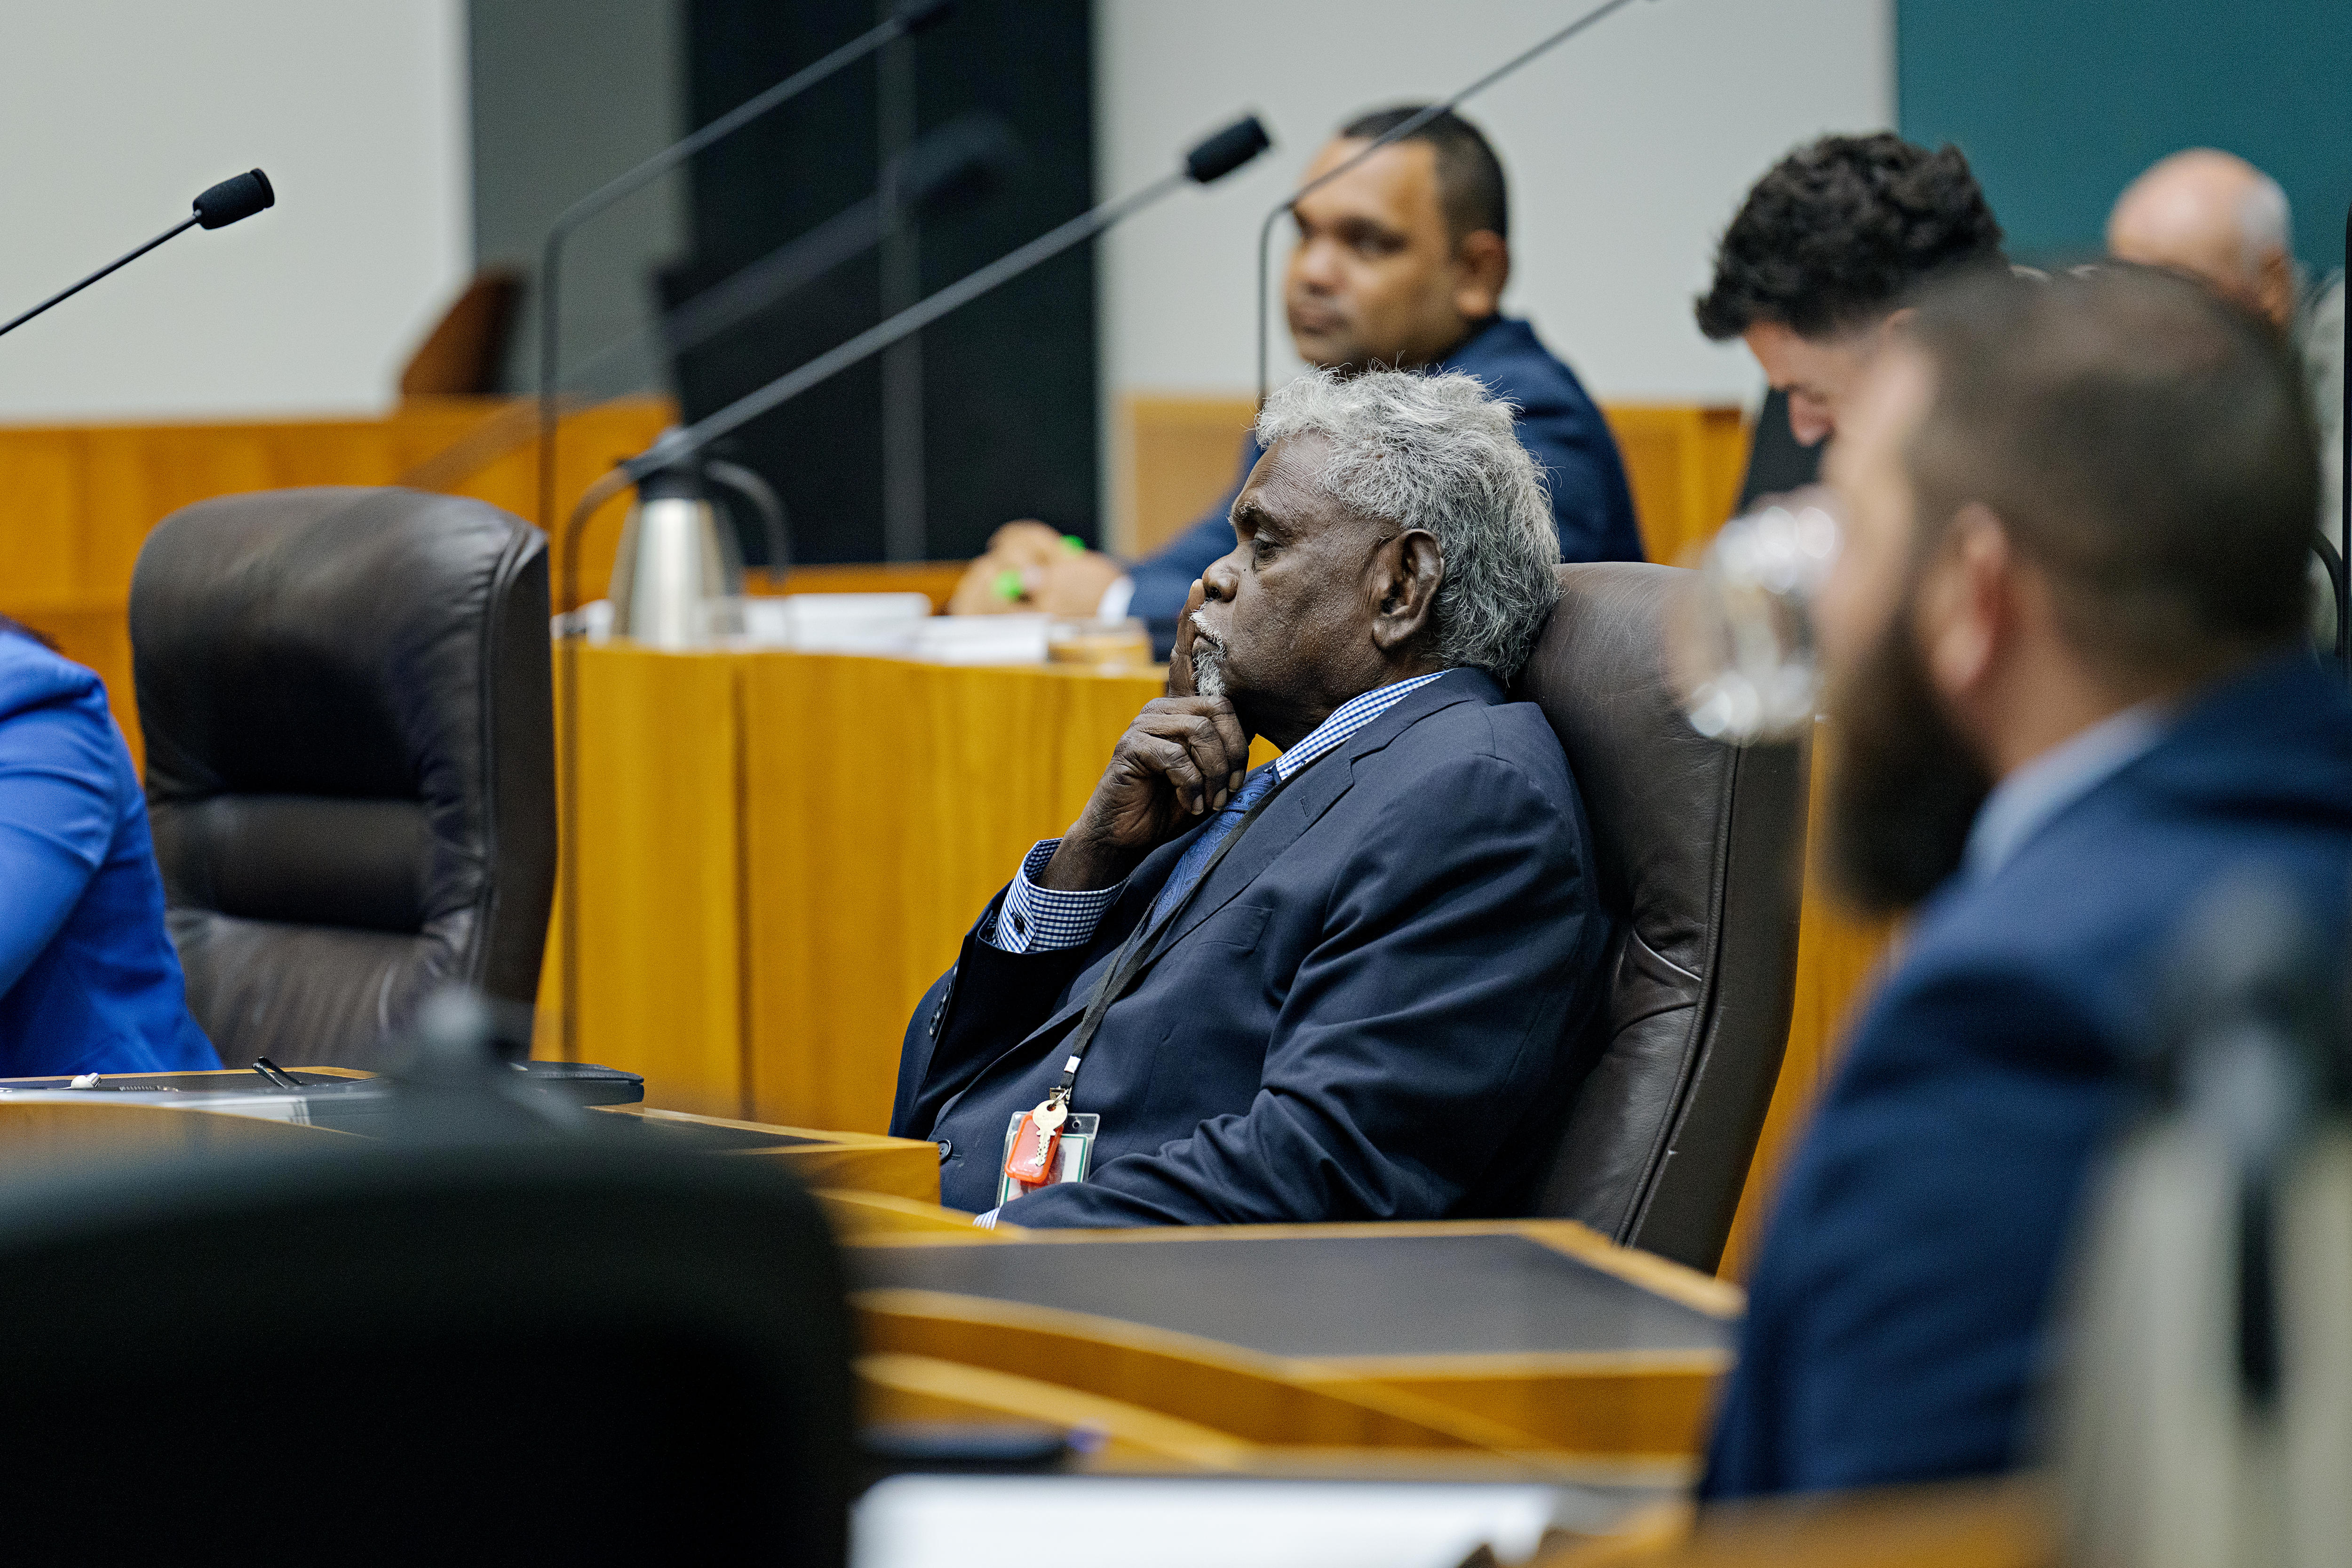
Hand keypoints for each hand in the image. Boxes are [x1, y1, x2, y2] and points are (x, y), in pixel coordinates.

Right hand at [1041, 596, 1251, 890]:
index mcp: (1179, 709)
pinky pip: (1177, 756)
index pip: (1188, 657)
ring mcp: (1143, 725)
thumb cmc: (1172, 803)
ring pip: (1200, 733)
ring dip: (1215, 773)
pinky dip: (1192, 785)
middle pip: (1216, 709)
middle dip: (1233, 753)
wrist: (1128, 835)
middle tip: (1230, 788)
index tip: (1202, 583)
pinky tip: (1189, 802)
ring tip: (1210, 800)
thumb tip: (1252, 724)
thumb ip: (1222, 742)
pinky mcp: (1132, 747)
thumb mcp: (1208, 770)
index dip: (1192, 620)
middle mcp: (1160, 708)